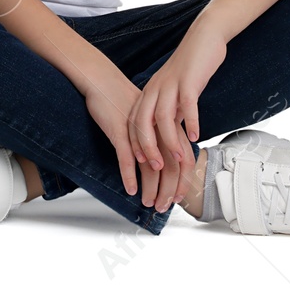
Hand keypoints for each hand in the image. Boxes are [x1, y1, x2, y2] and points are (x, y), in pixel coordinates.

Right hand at [81, 64, 190, 213]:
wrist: (104, 83)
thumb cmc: (126, 104)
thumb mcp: (148, 121)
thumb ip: (159, 139)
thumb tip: (166, 164)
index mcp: (168, 127)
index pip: (184, 160)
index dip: (182, 182)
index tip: (176, 199)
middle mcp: (157, 131)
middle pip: (170, 167)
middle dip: (167, 191)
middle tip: (162, 207)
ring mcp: (139, 132)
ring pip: (150, 166)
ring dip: (150, 188)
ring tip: (148, 202)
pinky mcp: (120, 131)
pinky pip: (126, 157)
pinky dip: (129, 175)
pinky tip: (131, 189)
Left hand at [130, 25, 227, 211]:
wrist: (203, 38)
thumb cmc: (189, 68)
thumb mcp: (174, 93)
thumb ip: (170, 112)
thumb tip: (170, 137)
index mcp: (149, 93)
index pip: (135, 123)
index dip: (136, 145)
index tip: (141, 165)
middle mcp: (155, 89)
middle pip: (142, 122)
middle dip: (148, 148)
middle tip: (156, 169)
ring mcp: (170, 84)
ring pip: (163, 117)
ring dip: (169, 140)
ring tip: (178, 159)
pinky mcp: (188, 80)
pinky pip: (187, 104)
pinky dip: (191, 121)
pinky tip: (196, 136)